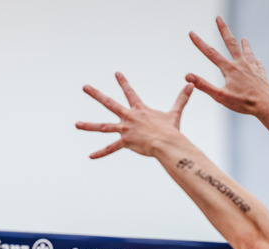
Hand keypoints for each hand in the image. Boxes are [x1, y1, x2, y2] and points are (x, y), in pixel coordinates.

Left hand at [76, 72, 192, 158]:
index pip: (129, 92)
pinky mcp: (125, 142)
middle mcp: (129, 117)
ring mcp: (125, 129)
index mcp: (139, 109)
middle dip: (96, 94)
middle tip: (84, 86)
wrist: (167, 143)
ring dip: (89, 125)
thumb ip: (181, 98)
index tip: (116, 73)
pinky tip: (90, 156)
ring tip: (76, 124)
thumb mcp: (175, 113)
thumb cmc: (171, 130)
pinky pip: (110, 148)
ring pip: (103, 126)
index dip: (123, 82)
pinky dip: (101, 153)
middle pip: (109, 103)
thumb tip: (192, 84)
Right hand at [186, 16, 268, 116]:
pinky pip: (258, 64)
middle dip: (223, 30)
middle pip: (231, 43)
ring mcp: (252, 68)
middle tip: (218, 18)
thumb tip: (187, 76)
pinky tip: (256, 60)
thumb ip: (203, 85)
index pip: (211, 53)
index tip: (192, 33)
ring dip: (244, 44)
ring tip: (244, 38)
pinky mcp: (261, 74)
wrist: (267, 105)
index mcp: (230, 69)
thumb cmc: (243, 103)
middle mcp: (241, 64)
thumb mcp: (220, 97)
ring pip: (247, 52)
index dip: (199, 43)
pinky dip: (255, 61)